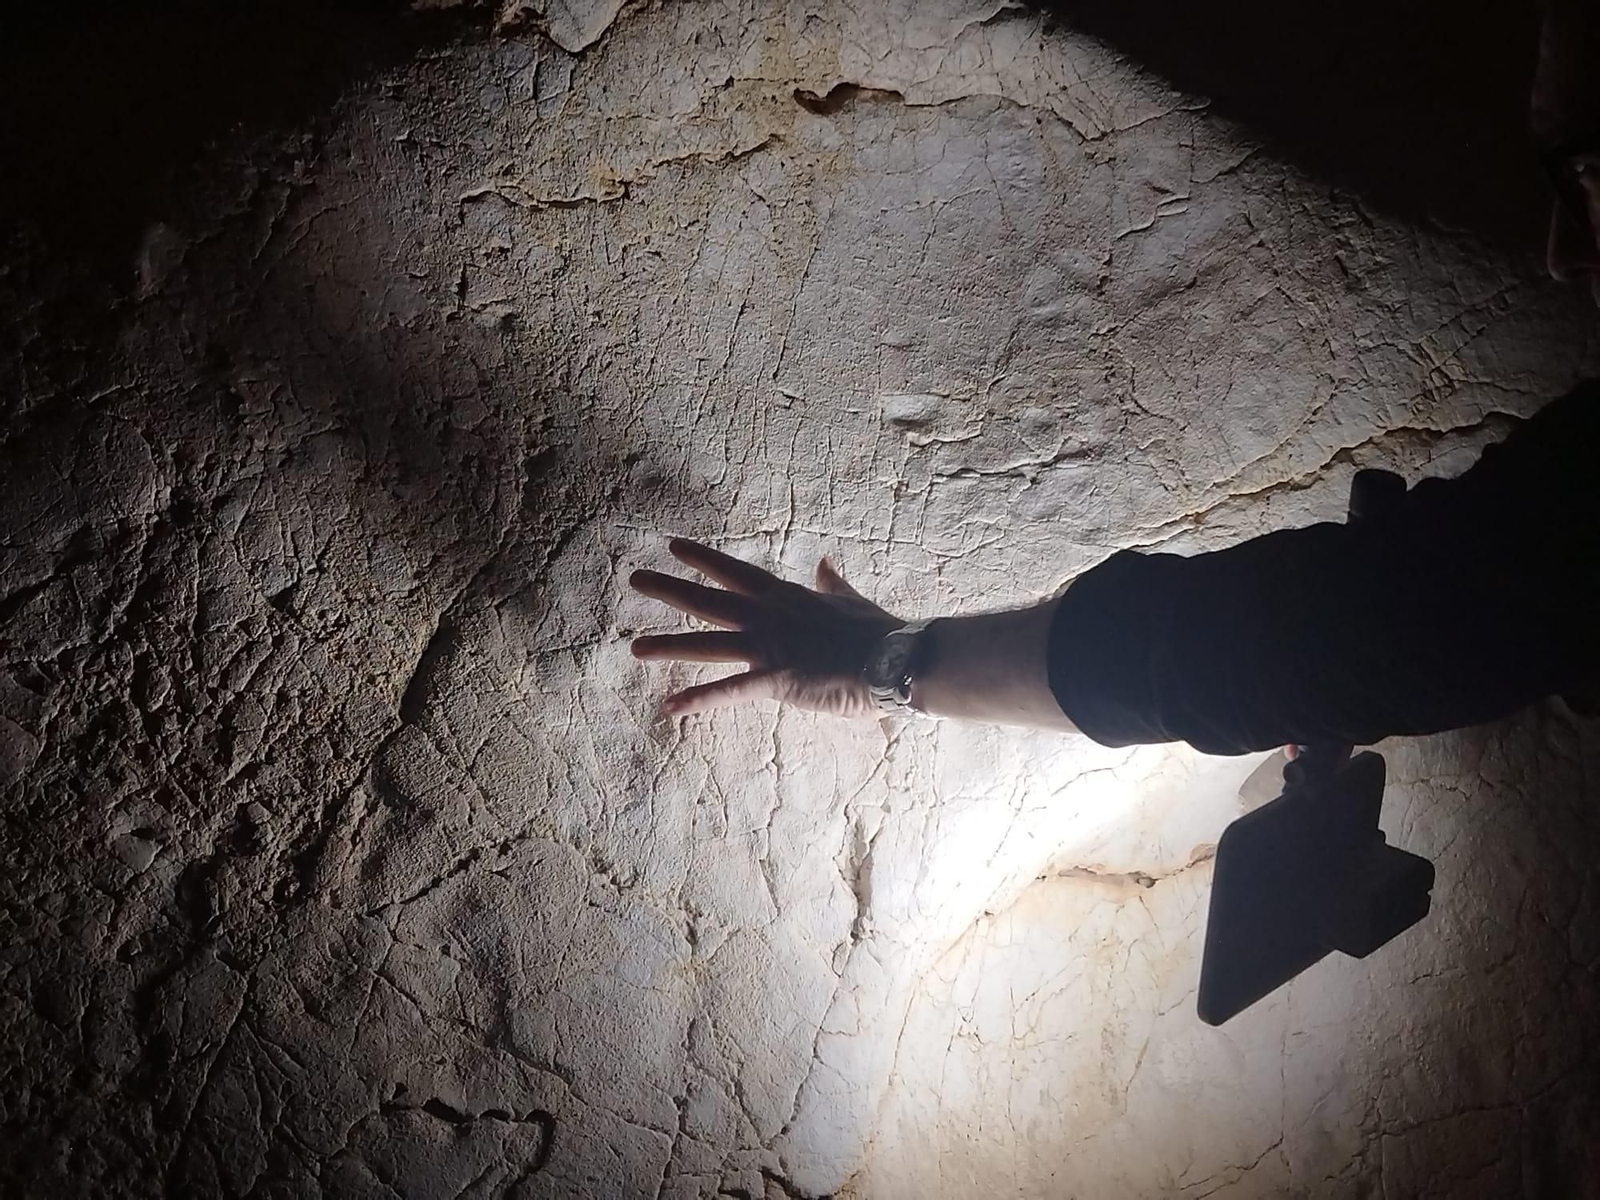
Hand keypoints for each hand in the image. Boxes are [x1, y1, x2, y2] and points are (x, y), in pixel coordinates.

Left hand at [629, 538, 903, 717]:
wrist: (893, 658)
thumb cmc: (878, 632)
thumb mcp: (850, 601)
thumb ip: (832, 584)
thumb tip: (826, 565)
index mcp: (787, 598)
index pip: (736, 573)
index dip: (704, 560)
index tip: (674, 547)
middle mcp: (769, 618)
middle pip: (710, 600)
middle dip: (671, 589)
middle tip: (636, 579)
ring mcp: (768, 647)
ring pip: (708, 644)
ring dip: (670, 645)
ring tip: (636, 648)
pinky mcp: (774, 679)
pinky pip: (728, 691)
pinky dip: (698, 700)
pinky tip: (669, 708)